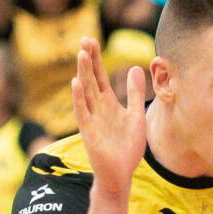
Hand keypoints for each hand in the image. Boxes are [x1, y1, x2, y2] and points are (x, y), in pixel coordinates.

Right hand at [72, 37, 145, 196]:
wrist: (121, 174)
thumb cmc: (127, 148)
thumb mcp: (136, 115)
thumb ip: (136, 93)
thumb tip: (135, 67)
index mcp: (109, 104)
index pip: (100, 76)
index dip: (97, 59)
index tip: (92, 40)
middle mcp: (98, 108)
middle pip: (91, 79)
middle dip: (89, 60)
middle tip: (85, 39)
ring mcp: (92, 119)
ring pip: (85, 92)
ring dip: (83, 73)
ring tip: (81, 54)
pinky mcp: (88, 132)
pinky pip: (82, 112)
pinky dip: (79, 97)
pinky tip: (76, 82)